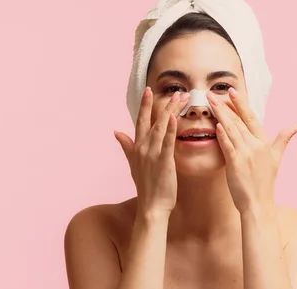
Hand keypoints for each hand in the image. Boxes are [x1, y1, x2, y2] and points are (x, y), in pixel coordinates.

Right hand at [114, 88, 189, 214]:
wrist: (151, 206)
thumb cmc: (146, 186)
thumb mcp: (133, 164)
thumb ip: (126, 146)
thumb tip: (116, 131)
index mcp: (137, 147)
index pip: (140, 121)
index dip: (144, 105)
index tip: (148, 90)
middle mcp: (143, 148)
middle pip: (152, 121)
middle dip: (162, 104)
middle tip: (174, 91)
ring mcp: (152, 154)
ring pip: (161, 128)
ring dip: (170, 112)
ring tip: (180, 98)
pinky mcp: (163, 162)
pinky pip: (167, 143)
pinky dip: (170, 130)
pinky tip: (174, 118)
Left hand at [207, 88, 296, 212]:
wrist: (259, 203)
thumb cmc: (265, 181)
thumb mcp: (277, 157)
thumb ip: (284, 138)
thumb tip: (296, 124)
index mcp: (264, 142)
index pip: (251, 118)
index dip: (241, 104)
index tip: (232, 91)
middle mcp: (255, 145)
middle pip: (238, 121)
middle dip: (225, 106)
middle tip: (213, 93)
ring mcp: (245, 154)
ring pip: (231, 129)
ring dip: (220, 114)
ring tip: (210, 102)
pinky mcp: (235, 164)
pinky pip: (228, 146)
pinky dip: (222, 135)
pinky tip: (216, 124)